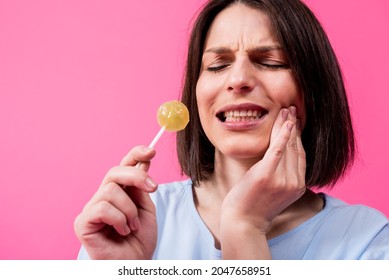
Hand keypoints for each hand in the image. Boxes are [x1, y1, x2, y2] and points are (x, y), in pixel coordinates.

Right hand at [74, 146, 157, 258]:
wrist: (135, 263)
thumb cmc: (139, 239)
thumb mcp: (146, 208)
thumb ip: (141, 186)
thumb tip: (142, 162)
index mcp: (119, 192)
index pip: (122, 166)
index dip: (134, 154)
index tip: (151, 151)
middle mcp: (102, 197)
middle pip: (114, 172)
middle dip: (136, 176)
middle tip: (153, 188)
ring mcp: (91, 209)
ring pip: (111, 190)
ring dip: (129, 210)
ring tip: (132, 226)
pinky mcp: (83, 222)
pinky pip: (102, 208)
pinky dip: (119, 219)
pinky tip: (122, 231)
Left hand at [220, 106, 305, 257]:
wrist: (243, 222)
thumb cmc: (254, 206)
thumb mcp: (274, 191)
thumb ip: (282, 176)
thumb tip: (279, 157)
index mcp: (297, 186)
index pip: (300, 155)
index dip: (298, 137)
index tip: (295, 122)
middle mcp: (293, 182)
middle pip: (295, 148)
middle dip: (294, 127)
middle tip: (292, 109)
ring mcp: (281, 179)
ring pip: (287, 146)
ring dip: (287, 125)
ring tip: (286, 110)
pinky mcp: (267, 175)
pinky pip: (277, 150)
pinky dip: (282, 134)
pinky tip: (285, 122)